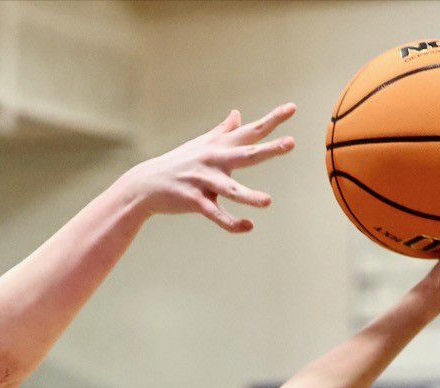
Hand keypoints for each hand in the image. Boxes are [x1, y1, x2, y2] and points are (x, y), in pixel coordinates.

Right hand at [119, 104, 296, 232]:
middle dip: (268, 150)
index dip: (272, 119)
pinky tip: (248, 227)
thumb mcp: (202, 144)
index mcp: (219, 146)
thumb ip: (223, 130)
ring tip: (268, 202)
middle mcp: (213, 161)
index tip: (293, 108)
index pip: (250, 131)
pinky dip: (231, 223)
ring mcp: (204, 182)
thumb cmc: (179, 163)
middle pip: (246, 154)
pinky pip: (216, 214)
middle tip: (291, 143)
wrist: (146, 184)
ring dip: (249, 196)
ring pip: (231, 190)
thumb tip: (238, 114)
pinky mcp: (194, 202)